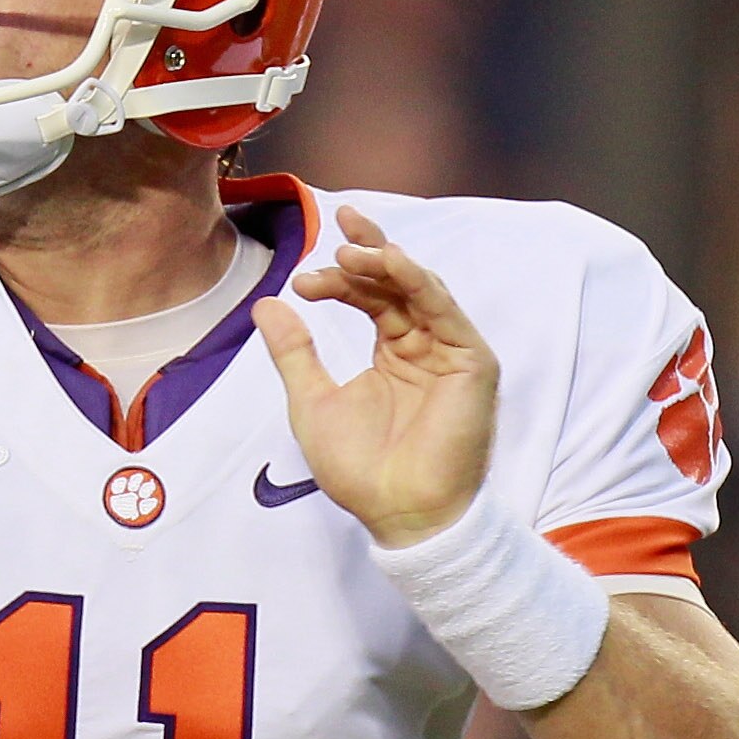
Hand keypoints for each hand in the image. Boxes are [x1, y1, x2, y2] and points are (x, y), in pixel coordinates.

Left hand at [250, 207, 498, 548]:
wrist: (399, 513)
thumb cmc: (360, 469)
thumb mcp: (312, 400)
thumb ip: (294, 352)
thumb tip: (266, 303)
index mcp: (393, 353)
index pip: (372, 295)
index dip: (342, 275)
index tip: (303, 275)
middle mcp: (424, 346)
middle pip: (398, 282)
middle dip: (368, 251)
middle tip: (338, 225)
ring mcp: (450, 352)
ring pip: (421, 290)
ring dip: (387, 263)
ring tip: (349, 252)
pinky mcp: (472, 363)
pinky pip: (446, 312)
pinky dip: (418, 283)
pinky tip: (390, 262)